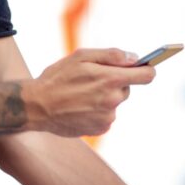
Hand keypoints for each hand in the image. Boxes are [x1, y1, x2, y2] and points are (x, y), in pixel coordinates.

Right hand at [24, 48, 155, 136]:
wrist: (36, 107)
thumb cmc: (57, 78)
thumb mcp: (81, 56)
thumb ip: (112, 55)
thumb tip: (135, 58)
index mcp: (111, 79)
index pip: (147, 75)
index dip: (147, 69)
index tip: (144, 67)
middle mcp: (113, 100)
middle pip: (128, 87)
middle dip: (115, 82)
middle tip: (92, 79)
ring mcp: (108, 117)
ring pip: (115, 102)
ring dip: (104, 97)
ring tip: (80, 94)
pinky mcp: (100, 129)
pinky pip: (106, 116)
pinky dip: (97, 110)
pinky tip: (79, 106)